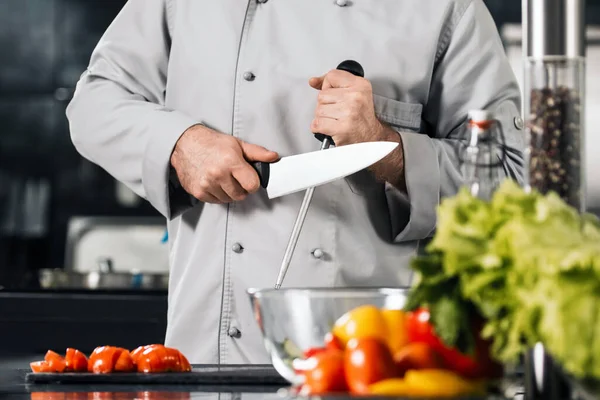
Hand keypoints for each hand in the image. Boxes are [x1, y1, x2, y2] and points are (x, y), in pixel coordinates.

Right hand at [170, 125, 278, 203]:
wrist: (184, 143)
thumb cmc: (212, 143)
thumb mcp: (237, 144)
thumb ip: (257, 152)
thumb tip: (274, 157)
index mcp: (231, 161)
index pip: (252, 186)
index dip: (253, 183)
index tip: (249, 179)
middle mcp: (218, 174)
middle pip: (241, 195)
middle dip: (241, 188)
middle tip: (235, 177)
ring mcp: (206, 184)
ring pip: (228, 200)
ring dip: (229, 192)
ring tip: (223, 178)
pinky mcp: (197, 192)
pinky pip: (215, 201)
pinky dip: (217, 195)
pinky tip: (214, 182)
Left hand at [309, 71, 405, 190]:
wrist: (372, 140)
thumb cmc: (362, 118)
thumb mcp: (354, 94)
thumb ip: (332, 85)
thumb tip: (313, 81)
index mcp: (360, 85)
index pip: (332, 76)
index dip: (328, 87)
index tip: (334, 95)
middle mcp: (356, 97)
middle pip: (322, 95)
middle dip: (326, 106)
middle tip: (339, 113)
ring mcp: (349, 113)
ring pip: (318, 110)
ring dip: (323, 118)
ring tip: (336, 121)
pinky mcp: (342, 128)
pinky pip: (317, 124)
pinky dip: (319, 128)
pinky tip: (331, 128)